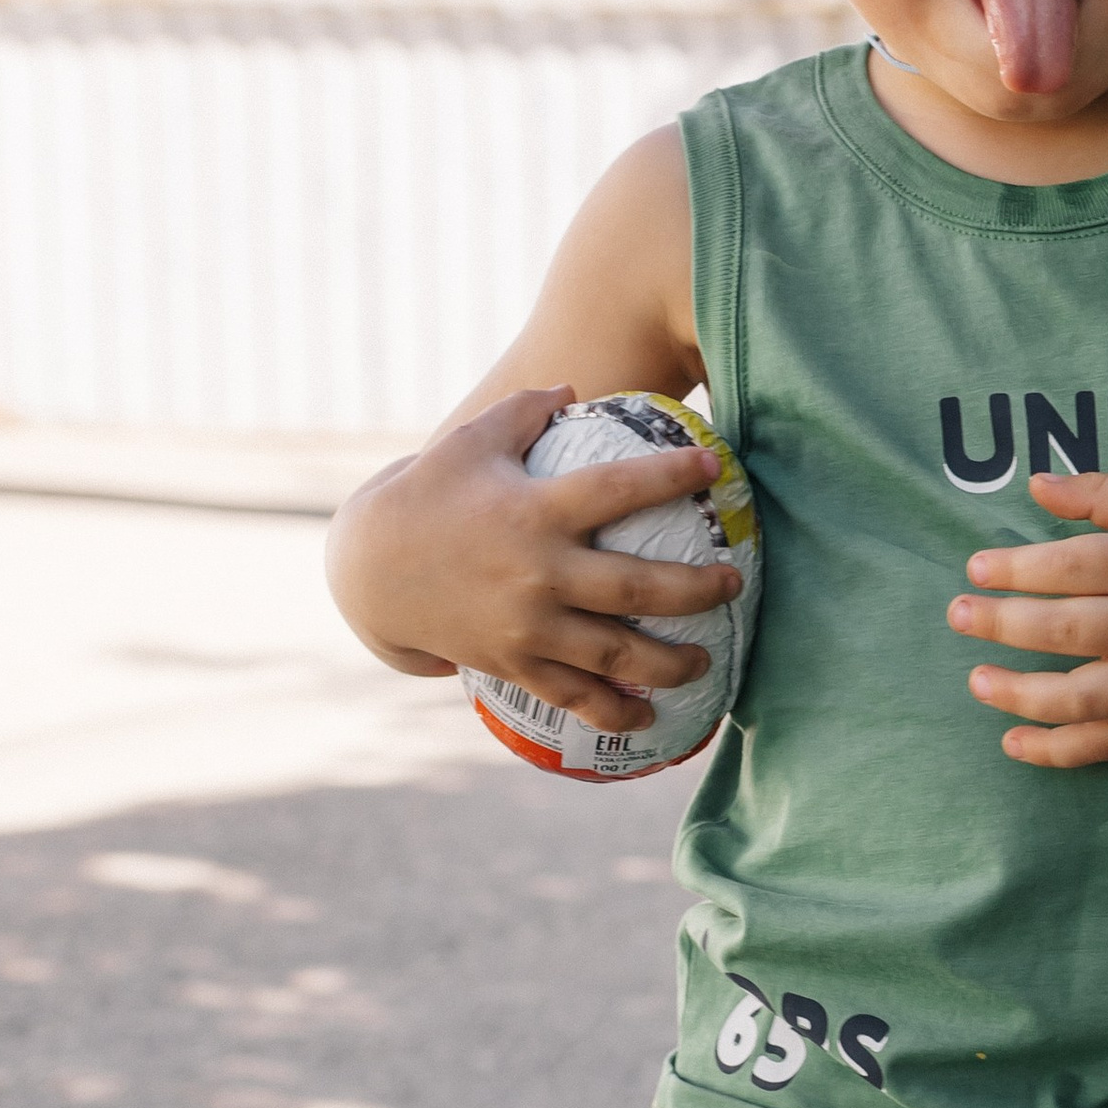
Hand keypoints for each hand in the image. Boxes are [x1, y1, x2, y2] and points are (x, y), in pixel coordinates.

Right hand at [325, 387, 738, 731]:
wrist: (372, 573)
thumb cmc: (429, 496)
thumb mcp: (470, 441)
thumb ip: (525, 411)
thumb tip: (574, 389)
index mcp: (534, 512)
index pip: (616, 490)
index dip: (669, 476)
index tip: (713, 468)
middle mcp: (537, 573)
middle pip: (636, 588)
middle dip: (696, 589)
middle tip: (734, 584)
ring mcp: (527, 626)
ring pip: (615, 653)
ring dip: (670, 662)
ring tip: (705, 662)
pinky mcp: (513, 663)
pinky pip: (573, 695)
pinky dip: (613, 711)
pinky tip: (647, 718)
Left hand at [947, 471, 1107, 771]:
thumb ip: (1104, 492)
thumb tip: (1036, 487)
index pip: (1078, 567)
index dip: (1020, 569)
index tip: (975, 568)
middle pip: (1072, 631)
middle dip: (1005, 625)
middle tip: (957, 615)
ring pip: (1085, 699)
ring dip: (1022, 695)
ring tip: (977, 680)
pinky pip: (1107, 745)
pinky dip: (1058, 752)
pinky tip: (1011, 742)